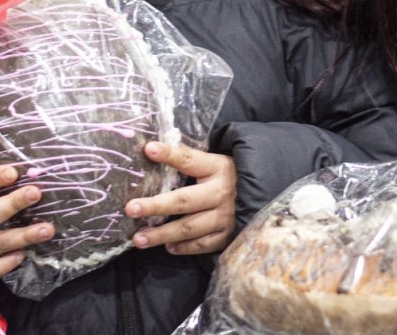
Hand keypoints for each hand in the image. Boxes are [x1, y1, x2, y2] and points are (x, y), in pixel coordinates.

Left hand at [125, 141, 236, 255]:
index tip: (148, 149)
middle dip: (156, 205)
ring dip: (162, 234)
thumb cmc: (230, 176)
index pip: (189, 160)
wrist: (265, 194)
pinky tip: (168, 247)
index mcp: (218, 168)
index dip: (169, 154)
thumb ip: (189, 158)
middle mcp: (221, 193)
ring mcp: (225, 217)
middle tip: (131, 209)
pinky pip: (202, 245)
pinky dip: (184, 248)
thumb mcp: (215, 161)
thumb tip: (153, 149)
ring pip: (189, 228)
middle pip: (184, 201)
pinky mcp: (228, 236)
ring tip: (138, 239)